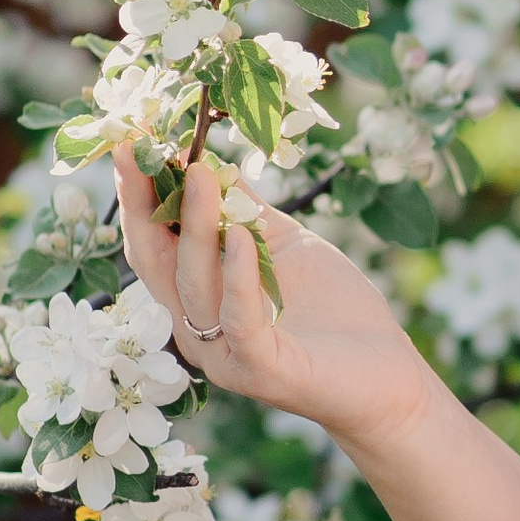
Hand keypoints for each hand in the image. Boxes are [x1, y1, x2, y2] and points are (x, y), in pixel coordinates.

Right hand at [115, 152, 442, 468]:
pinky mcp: (260, 371)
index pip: (155, 244)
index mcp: (199, 299)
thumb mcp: (288, 247)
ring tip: (199, 175)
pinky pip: (239, 320)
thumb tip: (212, 160)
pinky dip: (238, 276)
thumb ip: (249, 212)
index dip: (139, 196)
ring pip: (195, 285)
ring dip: (196, 225)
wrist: (389, 376)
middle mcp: (198, 330)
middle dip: (145, 204)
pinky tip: (242, 237)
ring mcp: (225, 355)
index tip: (130, 143)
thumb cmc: (337, 312)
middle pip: (158, 262)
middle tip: (139, 150)